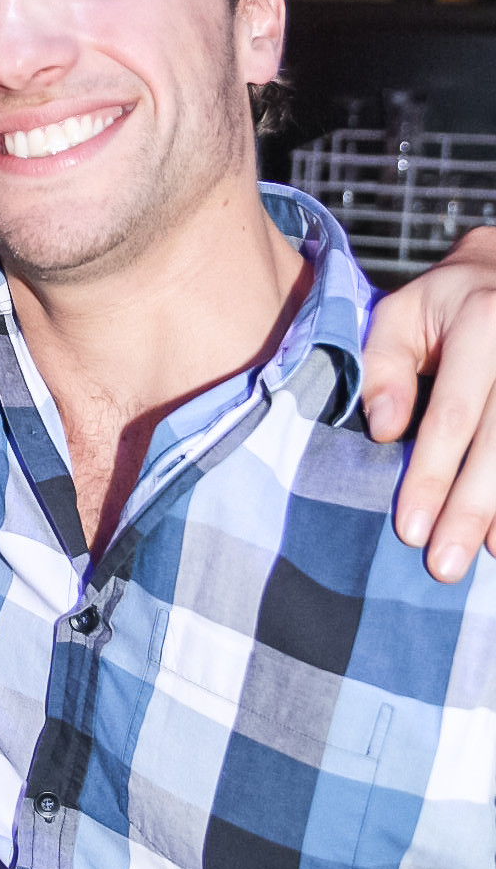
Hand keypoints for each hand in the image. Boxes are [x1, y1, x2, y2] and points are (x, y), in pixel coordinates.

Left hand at [361, 228, 495, 580]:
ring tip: (488, 554)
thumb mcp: (399, 313)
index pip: (453, 415)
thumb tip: (385, 431)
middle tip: (445, 565)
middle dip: (472, 509)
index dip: (433, 476)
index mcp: (482, 323)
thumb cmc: (445, 303)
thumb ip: (383, 367)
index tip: (410, 529)